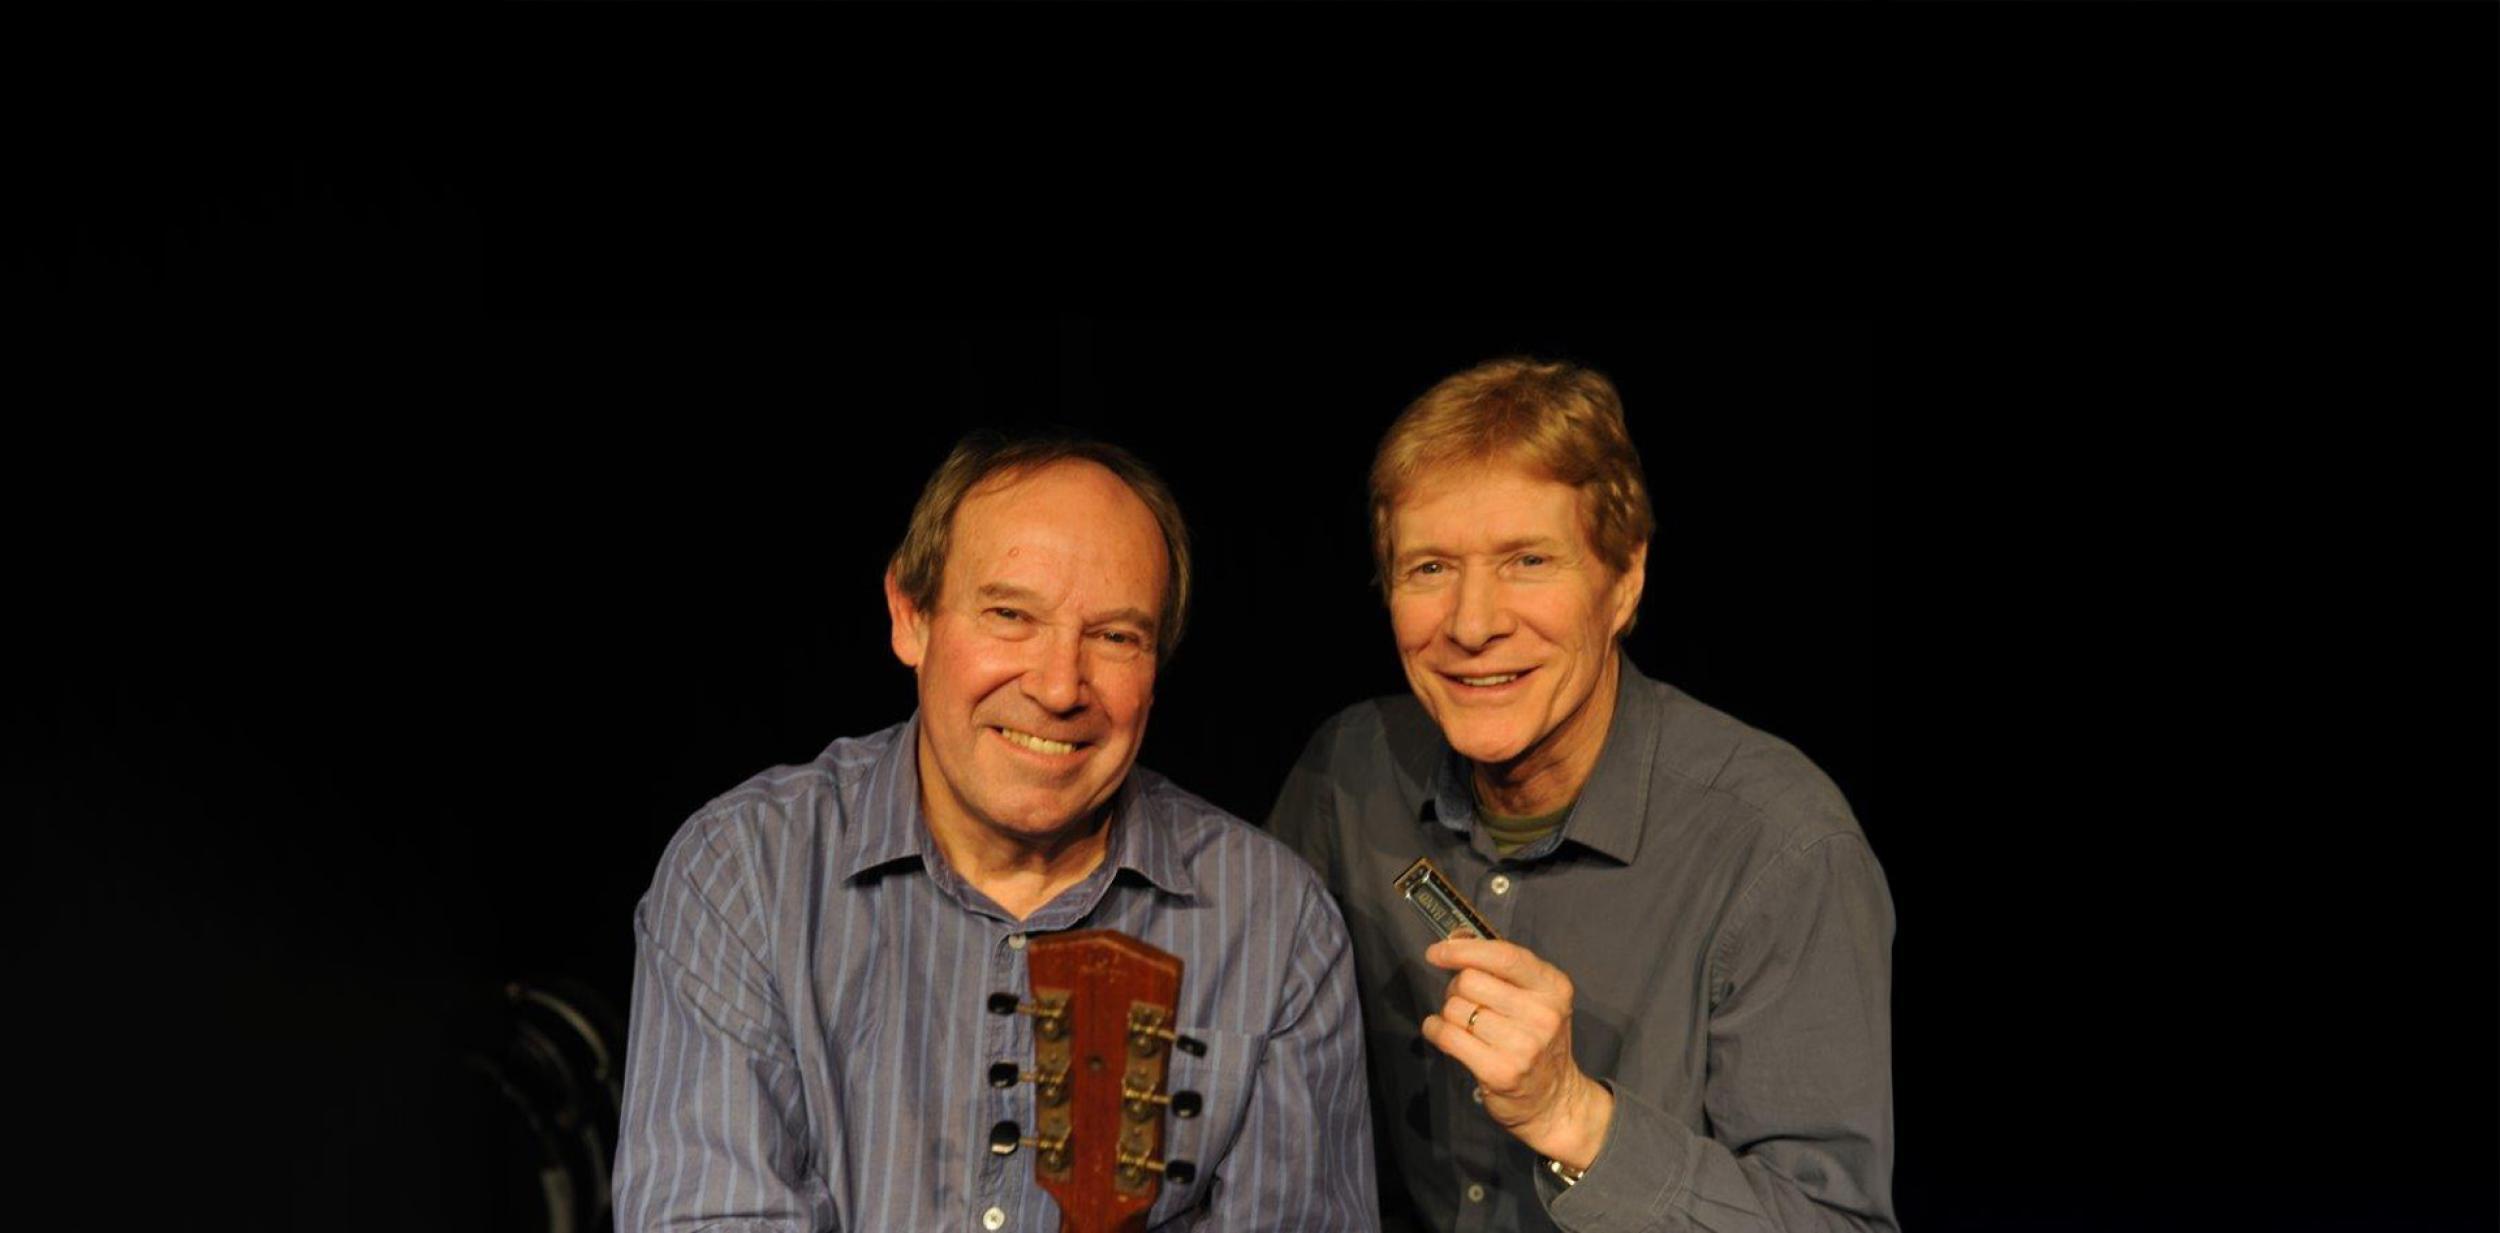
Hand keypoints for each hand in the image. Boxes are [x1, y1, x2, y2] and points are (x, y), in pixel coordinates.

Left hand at [1419, 936, 1614, 1171]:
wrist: (1554, 1100)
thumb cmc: (1537, 1041)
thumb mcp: (1536, 999)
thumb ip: (1501, 968)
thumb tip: (1455, 938)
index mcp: (1553, 988)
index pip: (1504, 956)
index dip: (1464, 950)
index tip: (1437, 952)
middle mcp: (1543, 1015)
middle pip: (1470, 981)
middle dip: (1456, 988)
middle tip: (1465, 1003)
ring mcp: (1523, 1046)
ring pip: (1456, 1009)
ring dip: (1448, 1014)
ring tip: (1464, 1025)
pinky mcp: (1500, 1071)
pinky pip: (1448, 1036)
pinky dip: (1435, 1030)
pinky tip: (1443, 1034)